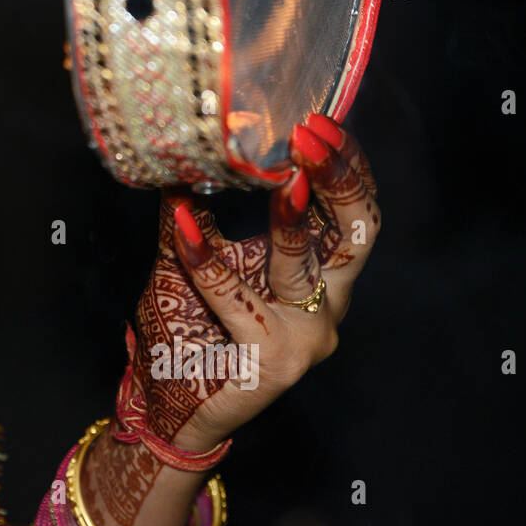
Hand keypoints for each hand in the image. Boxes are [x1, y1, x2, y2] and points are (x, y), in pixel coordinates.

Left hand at [125, 114, 380, 452]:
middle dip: (341, 181)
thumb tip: (181, 151)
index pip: (353, 213)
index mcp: (320, 274)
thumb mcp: (188, 259)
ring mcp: (303, 336)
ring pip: (304, 268)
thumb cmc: (187, 328)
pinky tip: (184, 226)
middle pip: (356, 235)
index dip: (346, 167)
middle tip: (313, 137)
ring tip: (280, 178)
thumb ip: (193, 212)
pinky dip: (207, 259)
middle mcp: (324, 303)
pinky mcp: (270, 360)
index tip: (321, 122)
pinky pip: (237, 299)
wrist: (169, 404)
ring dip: (290, 220)